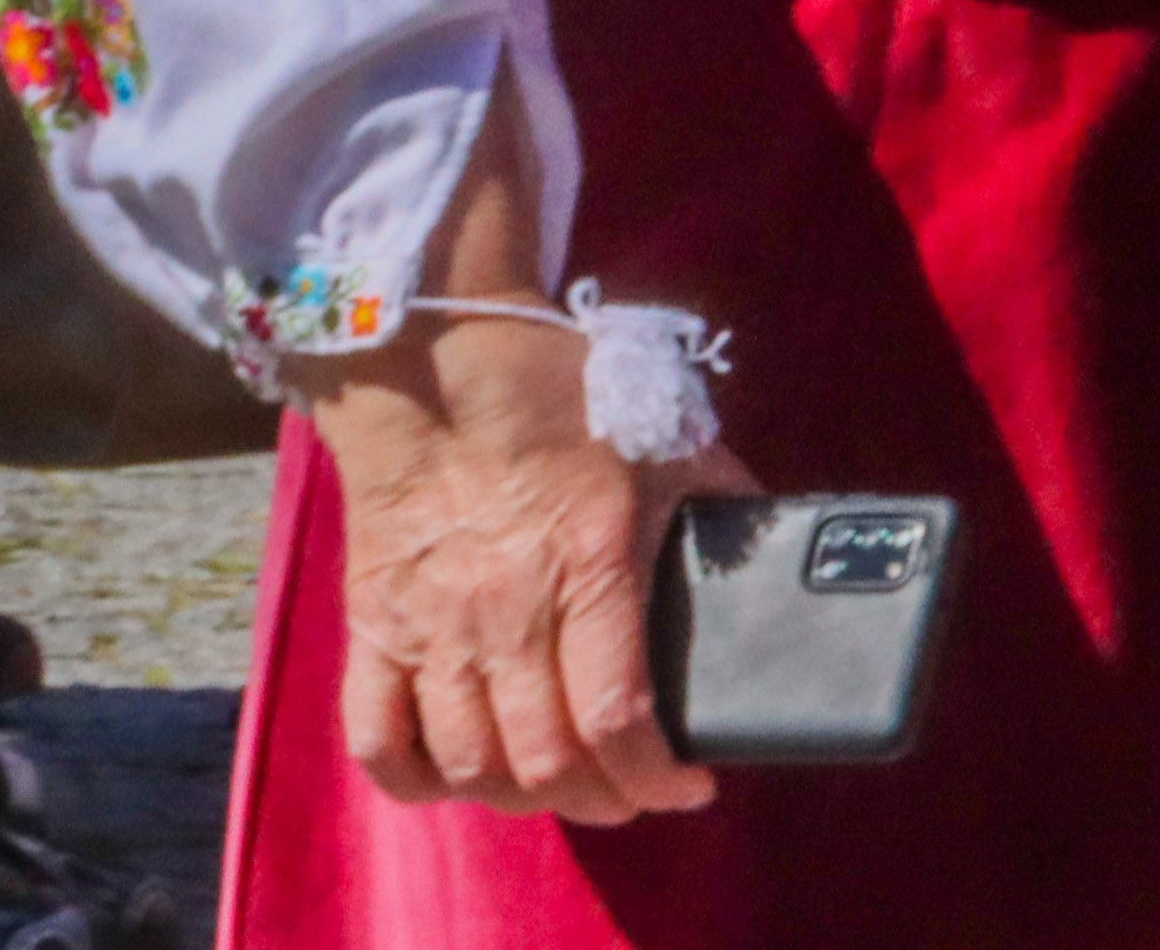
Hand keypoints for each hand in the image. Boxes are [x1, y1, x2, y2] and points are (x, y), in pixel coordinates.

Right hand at [297, 109, 747, 824]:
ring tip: (561, 784)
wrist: (436, 360)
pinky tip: (461, 778)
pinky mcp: (373, 630)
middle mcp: (506, 613)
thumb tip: (786, 547)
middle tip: (633, 789)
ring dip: (524, 799)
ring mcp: (432, 628)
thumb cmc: (556, 398)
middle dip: (605, 800)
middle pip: (546, 764)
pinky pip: (378, 742)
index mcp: (588, 565)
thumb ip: (721, 500)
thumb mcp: (660, 439)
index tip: (692, 786)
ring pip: (472, 767)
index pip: (619, 718)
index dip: (660, 778)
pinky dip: (418, 783)